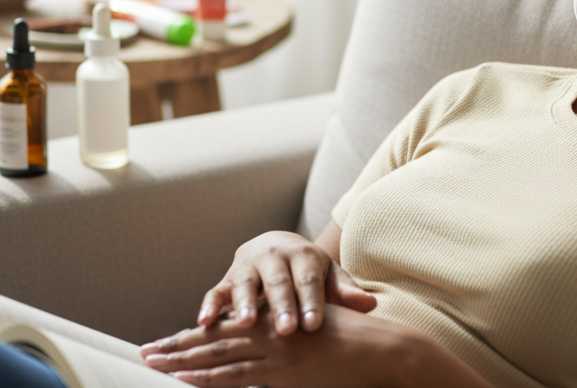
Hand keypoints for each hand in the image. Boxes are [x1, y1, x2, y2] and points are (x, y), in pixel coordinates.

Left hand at [142, 303, 412, 387]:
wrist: (377, 345)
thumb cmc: (350, 339)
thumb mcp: (314, 328)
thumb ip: (287, 336)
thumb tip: (263, 344)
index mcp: (275, 320)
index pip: (226, 327)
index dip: (194, 334)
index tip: (167, 341)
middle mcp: (270, 331)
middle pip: (214, 338)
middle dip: (177, 346)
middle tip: (145, 352)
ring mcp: (275, 350)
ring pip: (219, 353)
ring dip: (182, 359)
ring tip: (154, 362)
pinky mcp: (283, 370)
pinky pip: (238, 374)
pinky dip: (208, 376)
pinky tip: (184, 376)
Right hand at [196, 231, 375, 335]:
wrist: (278, 247)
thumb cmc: (309, 271)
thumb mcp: (329, 277)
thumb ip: (345, 291)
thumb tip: (371, 303)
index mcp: (303, 255)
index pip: (309, 280)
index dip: (311, 302)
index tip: (314, 325)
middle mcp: (273, 256)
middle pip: (278, 282)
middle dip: (282, 305)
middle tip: (286, 329)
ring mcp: (247, 267)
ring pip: (245, 284)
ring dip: (245, 304)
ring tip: (247, 323)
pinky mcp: (226, 279)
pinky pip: (215, 292)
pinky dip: (209, 306)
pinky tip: (205, 323)